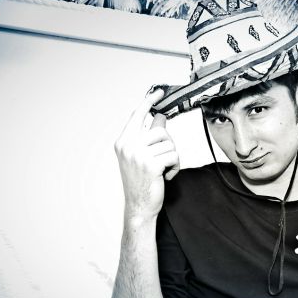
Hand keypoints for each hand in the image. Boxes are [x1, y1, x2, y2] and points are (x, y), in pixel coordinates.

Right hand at [114, 89, 179, 219]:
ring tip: (163, 169)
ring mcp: (138, 155)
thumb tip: (160, 116)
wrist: (139, 206)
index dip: (149, 102)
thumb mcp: (140, 156)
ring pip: (169, 144)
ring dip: (172, 158)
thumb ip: (148, 136)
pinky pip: (174, 156)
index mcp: (123, 142)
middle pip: (160, 130)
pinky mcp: (151, 165)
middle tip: (164, 158)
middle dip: (168, 144)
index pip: (137, 115)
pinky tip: (166, 176)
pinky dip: (175, 167)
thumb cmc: (141, 181)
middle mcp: (128, 146)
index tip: (159, 92)